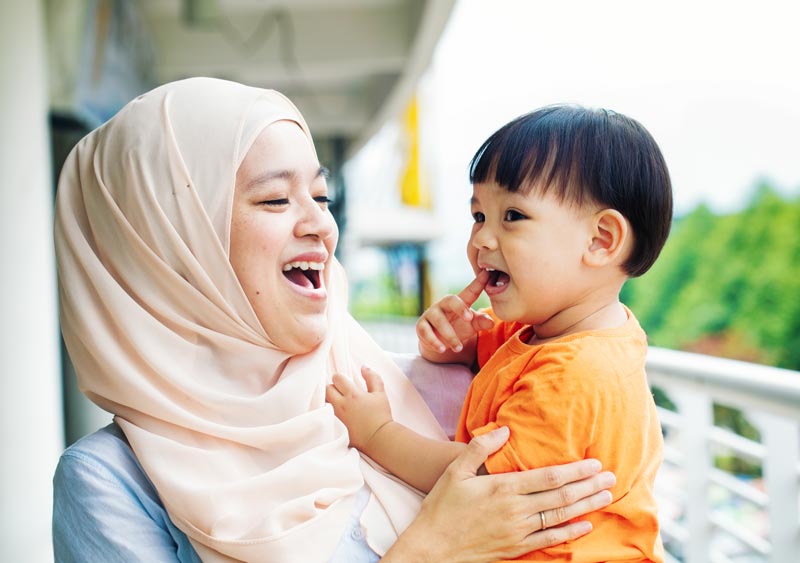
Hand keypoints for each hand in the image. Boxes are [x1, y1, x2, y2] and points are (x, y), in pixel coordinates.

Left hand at [326, 366, 392, 450]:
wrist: (379, 438)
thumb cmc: (381, 415)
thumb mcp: (380, 393)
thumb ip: (372, 378)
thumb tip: (363, 366)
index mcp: (352, 394)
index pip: (337, 378)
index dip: (340, 378)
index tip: (346, 383)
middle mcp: (341, 404)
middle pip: (327, 388)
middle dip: (333, 388)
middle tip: (341, 392)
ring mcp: (336, 416)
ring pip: (325, 401)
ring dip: (330, 399)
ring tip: (339, 403)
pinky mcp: (335, 427)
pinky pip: (326, 414)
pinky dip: (329, 412)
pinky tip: (337, 414)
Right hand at [382, 427, 614, 562]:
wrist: (431, 548)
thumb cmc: (441, 507)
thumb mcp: (455, 471)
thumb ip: (480, 448)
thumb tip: (504, 429)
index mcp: (502, 488)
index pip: (548, 478)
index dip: (575, 471)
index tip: (594, 463)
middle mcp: (515, 511)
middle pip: (561, 497)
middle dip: (588, 486)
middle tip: (610, 478)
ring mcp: (517, 532)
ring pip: (560, 517)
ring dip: (585, 506)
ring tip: (605, 496)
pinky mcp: (515, 548)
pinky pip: (549, 540)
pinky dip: (570, 533)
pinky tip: (585, 525)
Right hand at [416, 270, 493, 356]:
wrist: (439, 341)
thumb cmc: (458, 327)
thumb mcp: (472, 325)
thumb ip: (481, 322)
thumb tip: (491, 323)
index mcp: (460, 301)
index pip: (470, 291)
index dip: (478, 283)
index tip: (487, 273)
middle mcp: (444, 304)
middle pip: (451, 300)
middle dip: (460, 308)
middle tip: (469, 318)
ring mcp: (431, 314)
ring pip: (439, 321)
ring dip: (450, 335)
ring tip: (458, 348)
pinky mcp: (421, 326)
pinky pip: (425, 332)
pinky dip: (434, 341)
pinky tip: (442, 349)